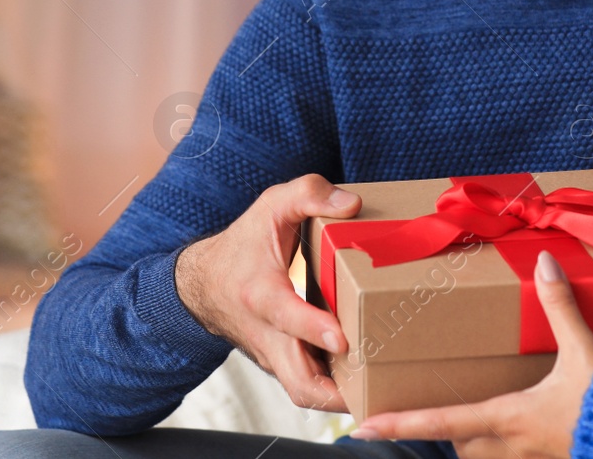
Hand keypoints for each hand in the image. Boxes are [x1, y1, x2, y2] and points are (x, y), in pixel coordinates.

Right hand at [175, 174, 360, 410]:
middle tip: (377, 388)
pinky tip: (371, 381)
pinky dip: (337, 390)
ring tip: (385, 391)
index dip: (313, 328)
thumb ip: (308, 194)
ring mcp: (275, 355)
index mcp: (260, 294)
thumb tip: (352, 205)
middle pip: (298, 383)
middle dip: (336, 394)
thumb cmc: (243, 243)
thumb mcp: (271, 206)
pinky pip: (310, 386)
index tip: (342, 338)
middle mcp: (267, 334)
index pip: (286, 317)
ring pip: (306, 393)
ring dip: (343, 398)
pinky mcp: (284, 364)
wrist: (206, 283)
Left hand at [352, 251, 592, 458]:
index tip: (360, 426)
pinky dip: (502, 446)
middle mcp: (508, 447)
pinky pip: (510, 458)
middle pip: (455, 443)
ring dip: (471, 439)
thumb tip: (545, 263)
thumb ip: (560, 306)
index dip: (398, 423)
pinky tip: (522, 428)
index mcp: (507, 417)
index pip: (439, 422)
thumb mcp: (583, 352)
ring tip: (469, 415)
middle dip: (442, 428)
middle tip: (424, 407)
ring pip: (480, 455)